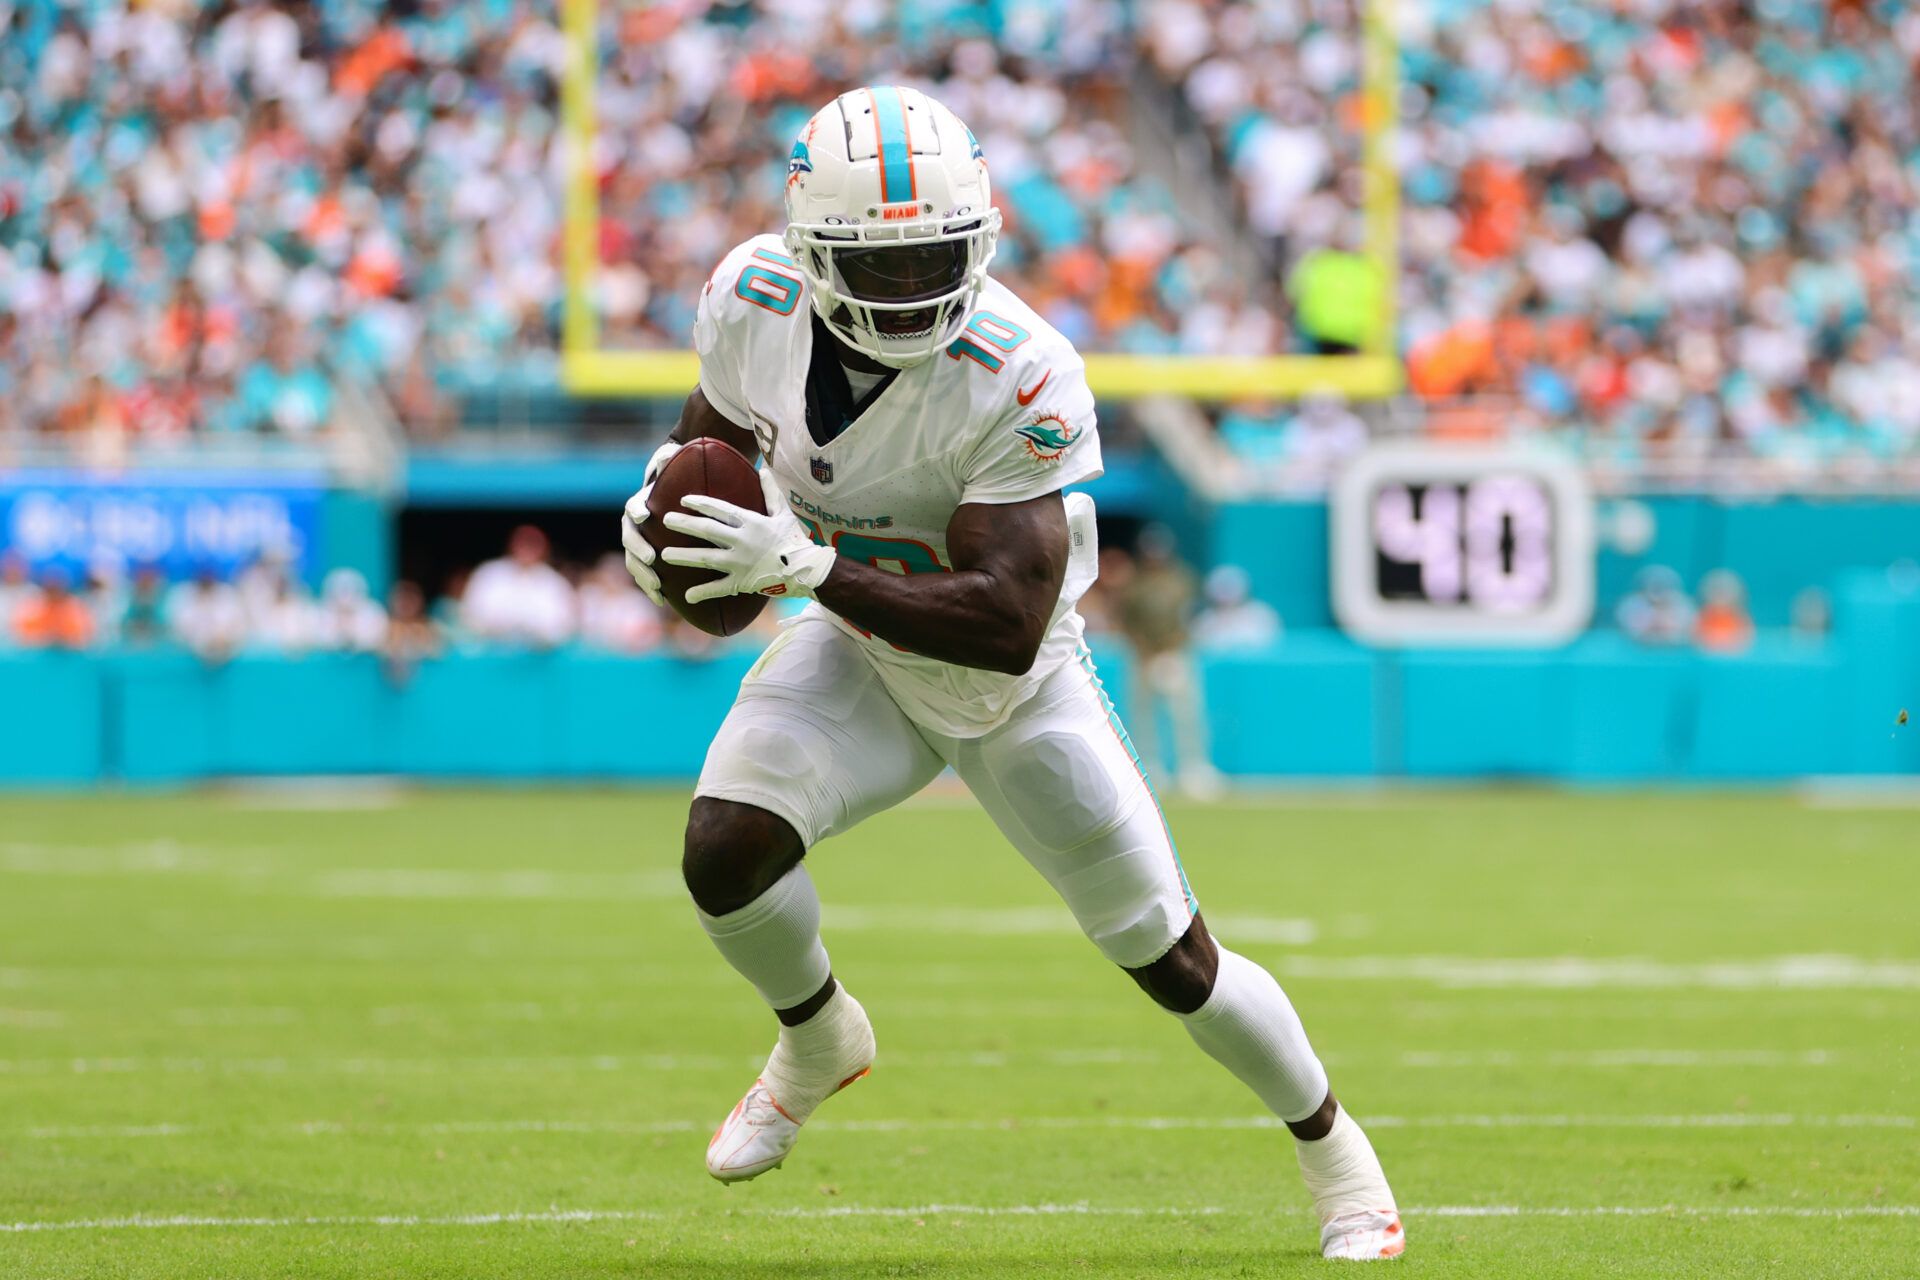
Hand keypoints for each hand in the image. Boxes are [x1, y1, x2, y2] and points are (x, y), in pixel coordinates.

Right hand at [620, 440, 682, 604]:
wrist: (674, 496)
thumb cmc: (675, 481)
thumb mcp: (673, 465)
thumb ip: (668, 459)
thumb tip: (669, 453)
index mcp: (639, 504)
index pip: (633, 507)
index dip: (637, 510)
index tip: (645, 515)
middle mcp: (633, 525)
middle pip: (630, 539)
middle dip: (639, 549)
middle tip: (652, 558)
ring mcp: (637, 544)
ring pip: (634, 561)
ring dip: (643, 574)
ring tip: (656, 585)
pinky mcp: (645, 559)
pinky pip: (643, 575)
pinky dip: (650, 587)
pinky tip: (662, 600)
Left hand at [660, 469, 835, 603]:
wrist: (807, 570)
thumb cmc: (795, 540)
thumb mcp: (783, 513)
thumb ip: (771, 492)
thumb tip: (764, 470)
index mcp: (751, 522)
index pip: (721, 509)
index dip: (701, 504)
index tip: (684, 500)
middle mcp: (742, 541)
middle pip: (707, 530)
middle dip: (684, 524)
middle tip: (666, 520)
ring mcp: (740, 563)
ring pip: (706, 558)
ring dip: (684, 556)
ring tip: (664, 554)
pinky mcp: (742, 582)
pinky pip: (719, 588)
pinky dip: (703, 592)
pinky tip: (687, 596)